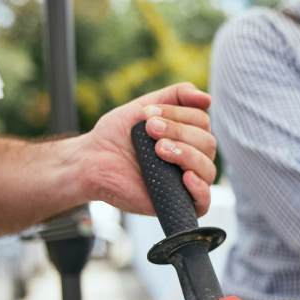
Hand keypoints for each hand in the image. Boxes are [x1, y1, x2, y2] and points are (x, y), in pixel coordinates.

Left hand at [79, 83, 216, 216]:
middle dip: (180, 133)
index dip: (179, 115)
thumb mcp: (146, 107)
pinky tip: (186, 178)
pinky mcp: (177, 203)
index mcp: (188, 135)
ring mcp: (186, 181)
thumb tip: (207, 99)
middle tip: (150, 130)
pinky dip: (199, 189)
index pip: (202, 122)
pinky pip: (204, 201)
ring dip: (186, 155)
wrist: (91, 161)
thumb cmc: (117, 136)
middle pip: (208, 143)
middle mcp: (192, 158)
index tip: (148, 115)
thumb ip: (177, 96)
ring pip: (208, 169)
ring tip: (159, 150)